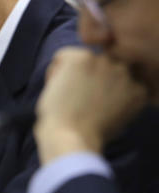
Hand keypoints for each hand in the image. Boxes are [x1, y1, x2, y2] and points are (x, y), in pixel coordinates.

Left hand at [35, 47, 147, 161]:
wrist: (73, 136)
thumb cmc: (88, 133)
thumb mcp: (116, 117)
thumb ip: (119, 98)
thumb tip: (108, 86)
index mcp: (138, 88)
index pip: (116, 77)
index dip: (100, 90)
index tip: (90, 105)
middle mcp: (126, 71)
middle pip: (100, 66)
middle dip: (88, 78)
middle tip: (76, 101)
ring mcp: (105, 62)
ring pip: (81, 59)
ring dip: (70, 74)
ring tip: (67, 97)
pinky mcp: (84, 57)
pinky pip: (62, 56)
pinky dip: (54, 71)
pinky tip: (57, 90)